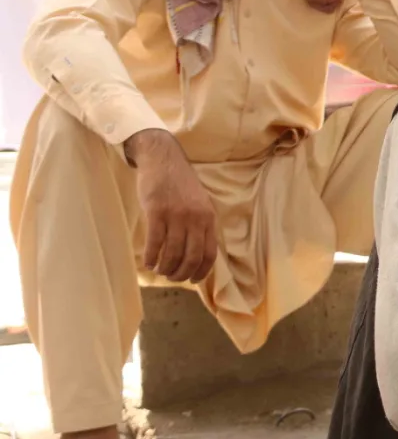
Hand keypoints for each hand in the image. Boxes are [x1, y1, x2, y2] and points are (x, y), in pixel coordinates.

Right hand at [125, 129, 218, 282]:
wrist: (162, 158)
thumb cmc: (180, 183)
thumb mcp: (200, 202)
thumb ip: (200, 224)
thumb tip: (197, 253)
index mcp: (209, 217)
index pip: (210, 253)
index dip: (202, 271)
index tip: (193, 280)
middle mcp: (195, 218)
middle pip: (191, 257)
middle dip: (181, 273)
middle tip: (172, 277)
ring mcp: (176, 215)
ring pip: (172, 253)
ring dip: (165, 267)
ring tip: (159, 270)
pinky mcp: (156, 211)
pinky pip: (154, 242)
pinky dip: (151, 257)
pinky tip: (147, 262)